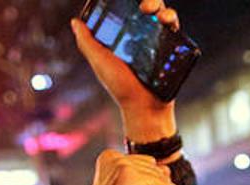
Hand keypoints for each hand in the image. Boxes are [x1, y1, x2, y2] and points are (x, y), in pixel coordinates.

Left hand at [71, 0, 178, 142]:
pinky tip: (166, 21)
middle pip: (146, 8)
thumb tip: (75, 22)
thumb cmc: (120, 88)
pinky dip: (172, 19)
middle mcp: (142, 37)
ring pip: (162, 14)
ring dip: (160, 7)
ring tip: (155, 13)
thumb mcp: (100, 63)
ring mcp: (158, 42)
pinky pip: (174, 29)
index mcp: (124, 37)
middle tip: (142, 6)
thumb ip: (87, 43)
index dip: (125, 1)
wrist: (144, 108)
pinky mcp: (173, 49)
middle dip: (147, 1)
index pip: (126, 11)